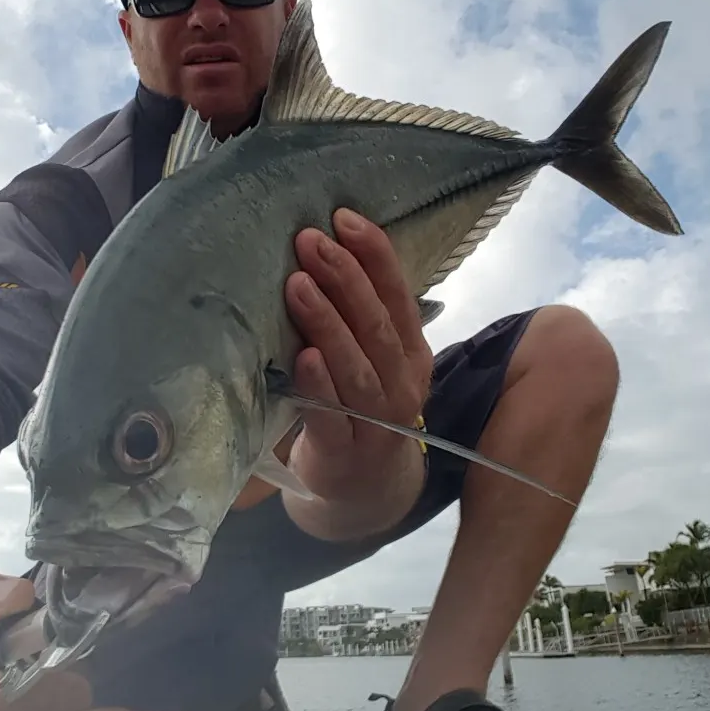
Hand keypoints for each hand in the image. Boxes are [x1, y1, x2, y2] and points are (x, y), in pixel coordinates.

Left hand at [282, 208, 433, 538]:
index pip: (398, 294)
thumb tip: (319, 244)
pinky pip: (333, 417)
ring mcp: (378, 423)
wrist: (361, 493)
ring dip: (328, 324)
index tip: (343, 217)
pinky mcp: (345, 455)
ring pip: (358, 367)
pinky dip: (320, 386)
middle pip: (377, 326)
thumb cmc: (357, 408)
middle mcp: (402, 384)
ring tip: (299, 285)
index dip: (374, 255)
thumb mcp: (370, 360)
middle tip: (310, 241)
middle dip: (345, 278)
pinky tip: (303, 358)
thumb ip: (356, 316)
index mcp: (411, 351)